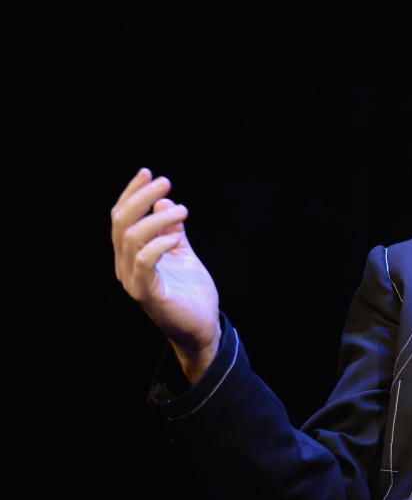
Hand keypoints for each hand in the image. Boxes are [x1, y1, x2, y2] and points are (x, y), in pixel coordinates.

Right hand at [111, 168, 220, 380]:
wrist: (202, 327)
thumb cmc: (191, 291)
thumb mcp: (182, 252)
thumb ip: (172, 229)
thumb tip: (165, 200)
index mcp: (131, 254)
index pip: (121, 217)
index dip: (131, 193)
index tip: (148, 172)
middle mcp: (126, 266)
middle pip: (121, 223)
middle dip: (141, 197)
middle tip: (166, 182)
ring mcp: (134, 280)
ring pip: (131, 239)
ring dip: (157, 218)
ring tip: (182, 210)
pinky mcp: (148, 294)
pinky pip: (144, 263)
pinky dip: (158, 244)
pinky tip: (175, 237)